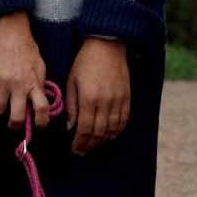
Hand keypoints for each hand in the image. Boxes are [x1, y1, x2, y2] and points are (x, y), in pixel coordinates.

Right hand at [0, 13, 50, 128]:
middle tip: (14, 122)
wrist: (8, 32)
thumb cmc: (27, 49)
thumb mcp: (39, 66)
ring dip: (0, 107)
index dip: (42, 121)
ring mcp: (1, 82)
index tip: (39, 124)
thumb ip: (39, 85)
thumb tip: (39, 103)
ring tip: (3, 99)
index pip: (42, 108)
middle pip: (16, 117)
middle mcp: (18, 85)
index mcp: (34, 83)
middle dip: (15, 124)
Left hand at [65, 38, 130, 154]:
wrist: (107, 46)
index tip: (74, 149)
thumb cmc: (85, 62)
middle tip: (82, 150)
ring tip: (94, 145)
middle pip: (98, 133)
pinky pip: (123, 120)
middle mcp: (105, 102)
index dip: (79, 142)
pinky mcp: (127, 98)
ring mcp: (118, 101)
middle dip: (89, 144)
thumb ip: (71, 106)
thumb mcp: (71, 82)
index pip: (84, 129)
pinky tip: (109, 135)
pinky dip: (116, 131)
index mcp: (88, 99)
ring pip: (112, 130)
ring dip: (102, 141)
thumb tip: (70, 126)